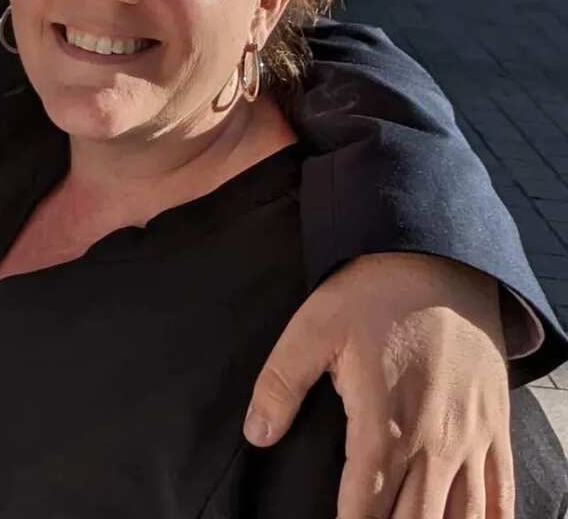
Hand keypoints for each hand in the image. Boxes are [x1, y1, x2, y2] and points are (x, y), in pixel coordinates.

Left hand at [244, 252, 512, 518]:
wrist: (438, 262)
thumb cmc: (372, 295)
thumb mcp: (314, 327)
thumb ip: (281, 382)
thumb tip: (255, 434)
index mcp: (384, 423)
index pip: (366, 507)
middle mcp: (434, 442)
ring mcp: (471, 440)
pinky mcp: (495, 429)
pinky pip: (502, 497)